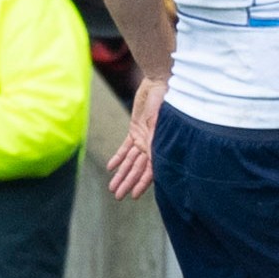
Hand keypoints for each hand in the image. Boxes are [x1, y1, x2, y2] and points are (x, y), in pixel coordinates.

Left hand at [107, 76, 165, 199]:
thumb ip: (157, 137)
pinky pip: (126, 147)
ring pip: (130, 160)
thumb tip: (154, 157)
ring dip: (122, 173)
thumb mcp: (161, 119)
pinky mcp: (136, 128)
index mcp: (160, 143)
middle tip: (118, 196)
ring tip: (113, 187)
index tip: (135, 195)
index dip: (143, 182)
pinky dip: (119, 157)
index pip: (151, 168)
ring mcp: (143, 136)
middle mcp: (152, 143)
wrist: (160, 81)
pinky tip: (111, 168)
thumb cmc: (167, 98)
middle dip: (128, 182)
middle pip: (138, 167)